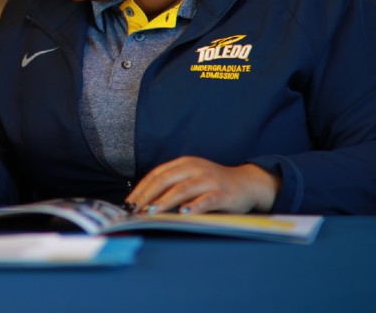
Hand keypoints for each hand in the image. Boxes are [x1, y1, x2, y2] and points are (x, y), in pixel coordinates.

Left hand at [126, 157, 280, 214]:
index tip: (129, 202)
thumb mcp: (191, 179)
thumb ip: (172, 186)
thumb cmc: (213, 184)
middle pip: (166, 180)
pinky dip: (194, 206)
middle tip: (135, 208)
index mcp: (184, 163)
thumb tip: (145, 203)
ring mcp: (209, 180)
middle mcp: (195, 168)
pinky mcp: (223, 193)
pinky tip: (183, 213)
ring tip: (151, 211)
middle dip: (148, 195)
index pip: (157, 174)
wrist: (247, 183)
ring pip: (183, 189)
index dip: (142, 188)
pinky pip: (206, 200)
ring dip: (165, 201)